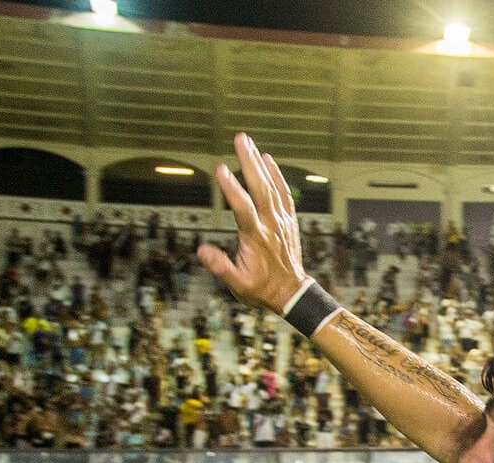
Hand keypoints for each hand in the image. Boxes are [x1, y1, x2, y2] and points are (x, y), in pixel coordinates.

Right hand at [197, 133, 308, 313]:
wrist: (291, 292)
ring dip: (259, 162)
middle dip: (249, 162)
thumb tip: (202, 250)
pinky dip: (276, 174)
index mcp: (255, 237)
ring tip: (247, 142)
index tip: (221, 169)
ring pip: (271, 186)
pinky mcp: (287, 219)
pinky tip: (268, 160)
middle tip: (240, 139)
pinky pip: (283, 192)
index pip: (242, 208)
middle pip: (260, 188)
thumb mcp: (238, 285)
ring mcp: (281, 220)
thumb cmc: (261, 289)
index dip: (232, 189)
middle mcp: (270, 224)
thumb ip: (221, 267)